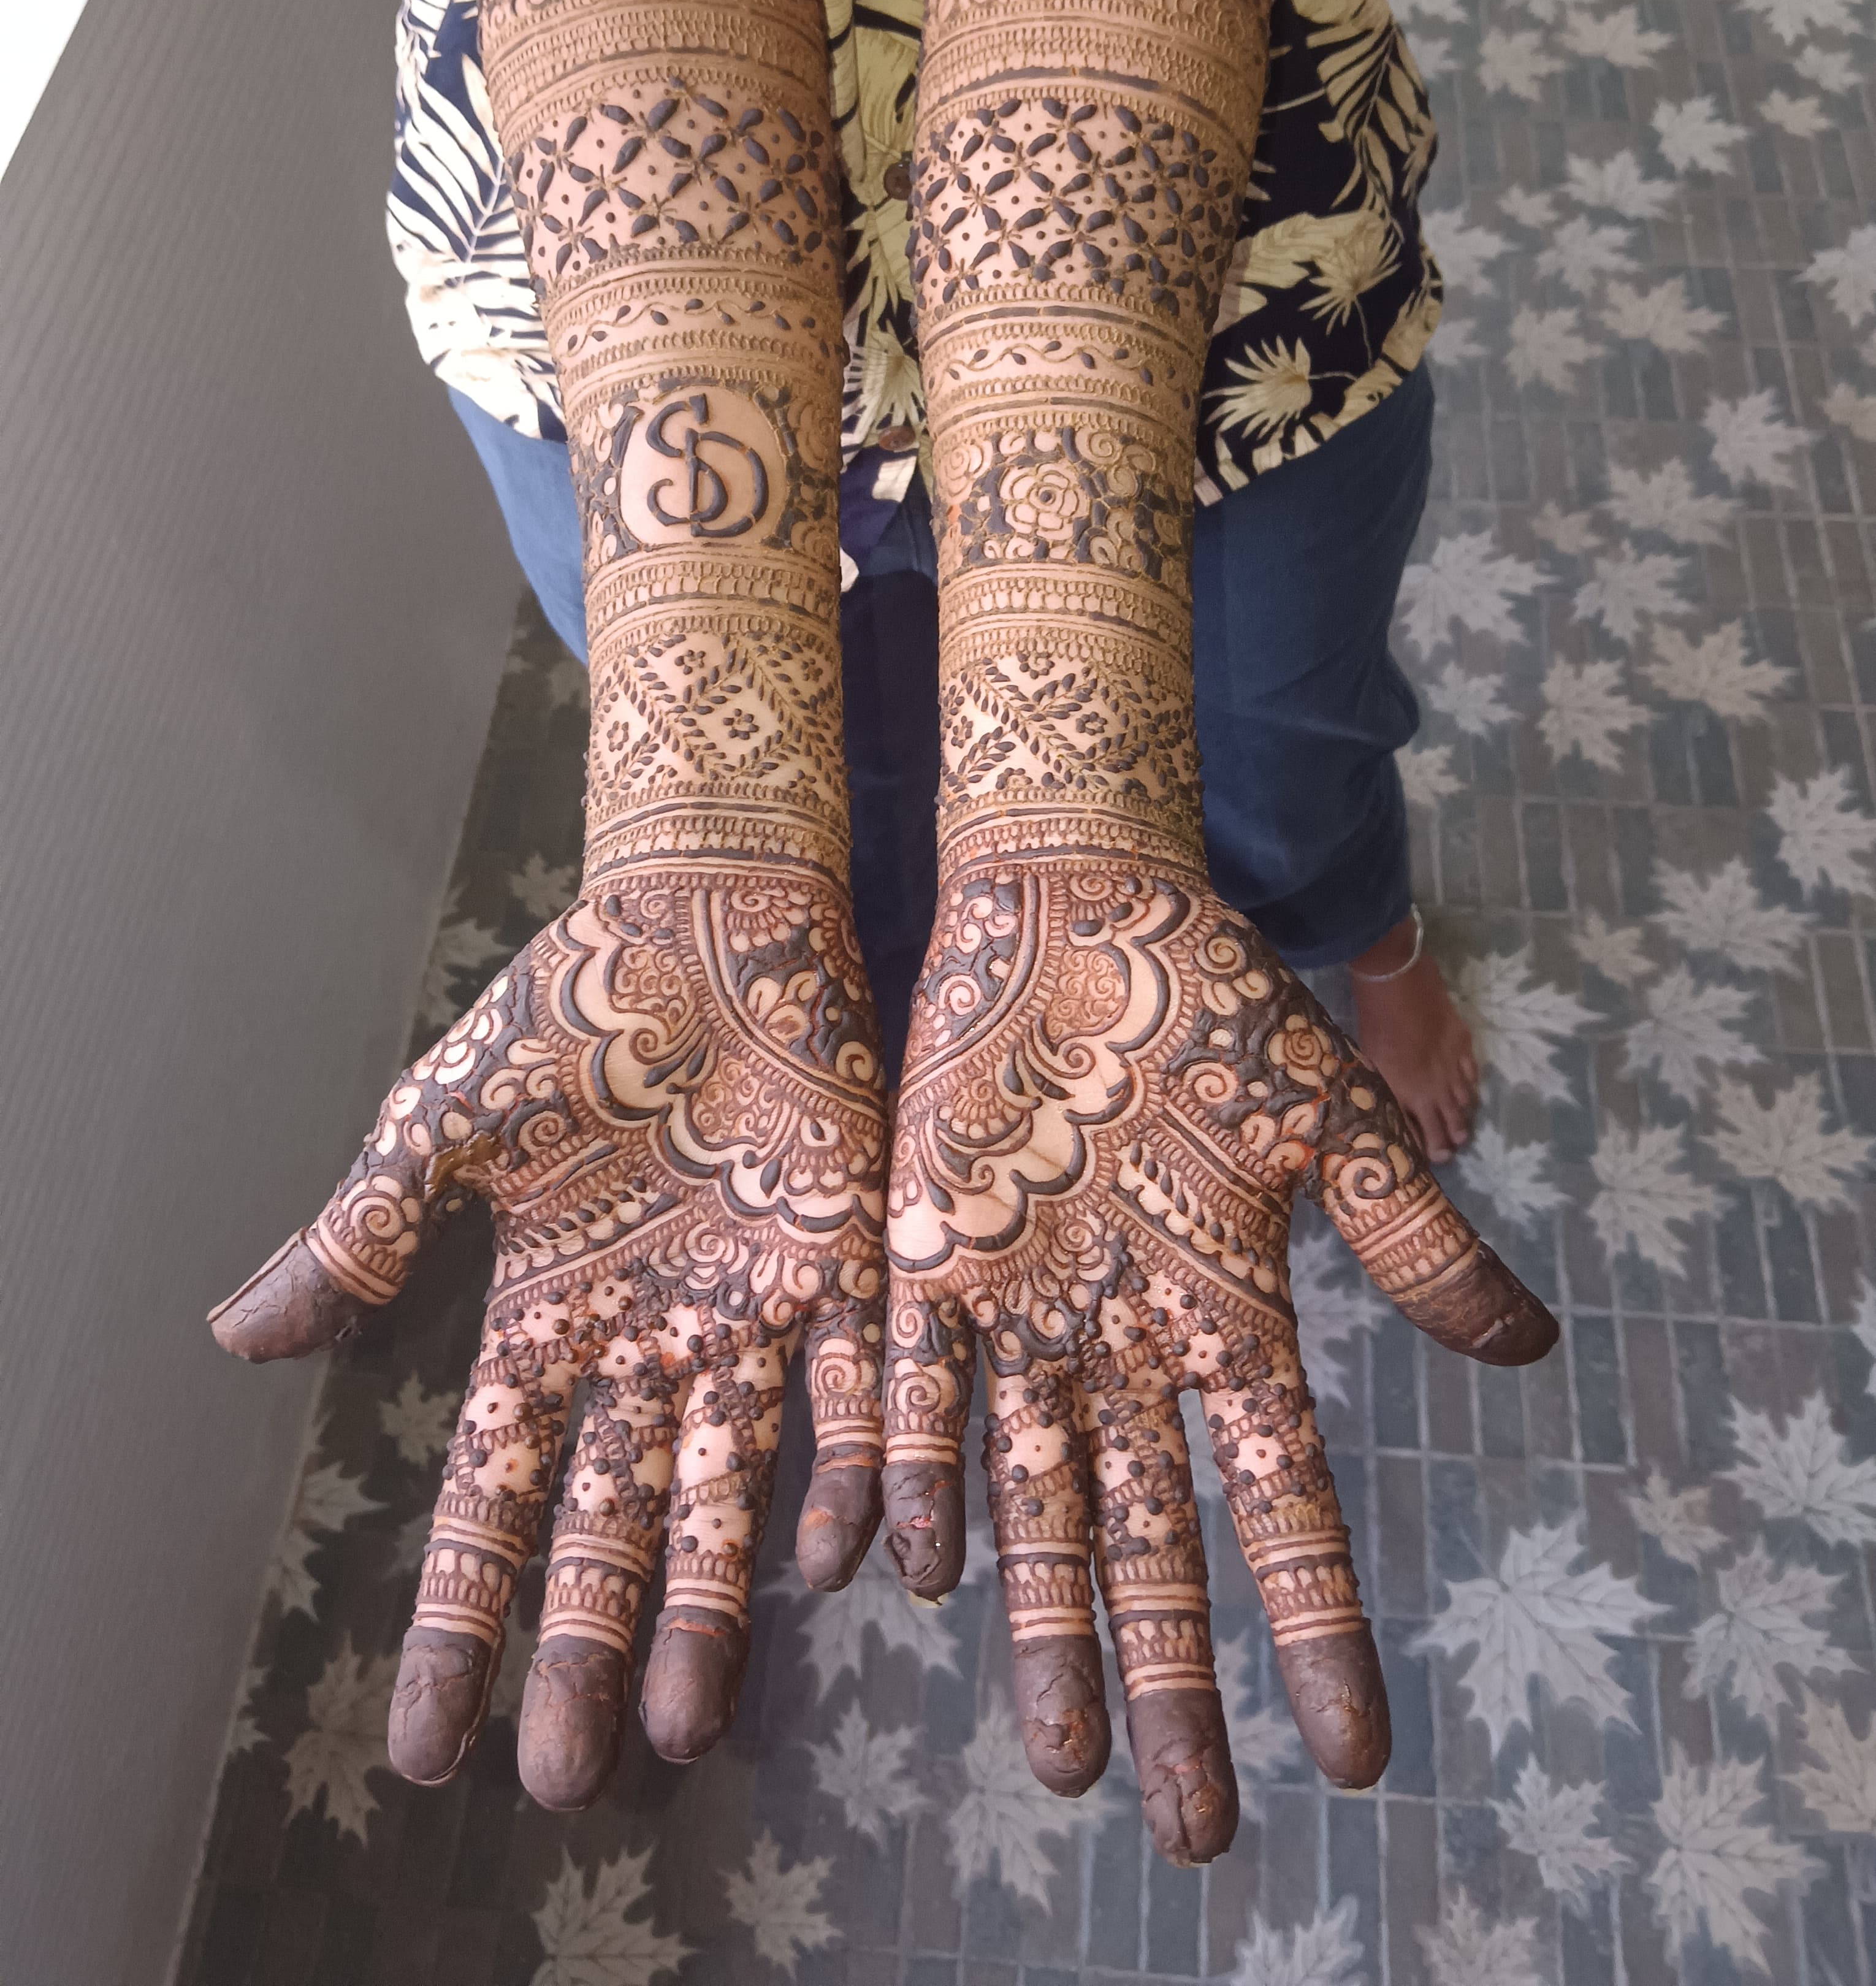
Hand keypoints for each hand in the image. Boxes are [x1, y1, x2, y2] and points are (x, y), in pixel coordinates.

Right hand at [212, 866, 885, 1809]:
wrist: (706, 918)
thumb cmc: (569, 1013)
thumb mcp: (446, 1123)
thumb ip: (364, 1234)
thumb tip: (234, 1337)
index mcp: (546, 1323)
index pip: (491, 1501)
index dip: (460, 1617)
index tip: (425, 1746)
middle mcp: (648, 1348)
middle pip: (611, 1528)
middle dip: (587, 1650)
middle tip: (572, 1780)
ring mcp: (749, 1319)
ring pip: (732, 1498)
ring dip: (711, 1611)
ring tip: (689, 1725)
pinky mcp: (848, 1270)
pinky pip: (857, 1398)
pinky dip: (854, 1477)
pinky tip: (842, 1566)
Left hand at [882, 857, 1552, 1864]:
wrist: (1078, 906)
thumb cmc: (1214, 1002)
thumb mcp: (1328, 1121)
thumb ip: (1410, 1233)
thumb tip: (1531, 1348)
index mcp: (1228, 1319)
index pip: (1282, 1505)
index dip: (1315, 1624)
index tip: (1359, 1755)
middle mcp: (1123, 1347)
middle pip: (1153, 1544)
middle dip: (1169, 1682)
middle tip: (1188, 1828)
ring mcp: (1021, 1314)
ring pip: (1033, 1503)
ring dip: (1045, 1626)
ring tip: (1061, 1758)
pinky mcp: (924, 1260)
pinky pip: (908, 1391)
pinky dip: (903, 1475)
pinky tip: (900, 1568)